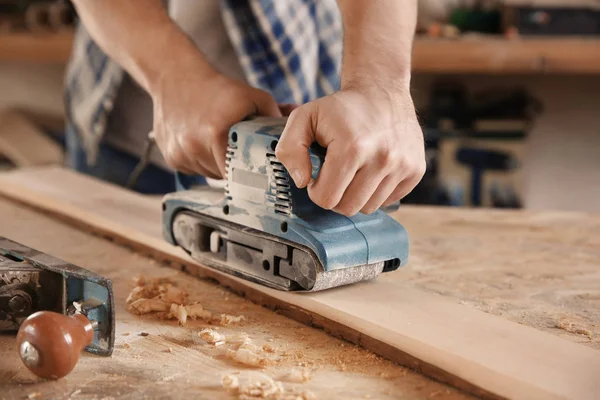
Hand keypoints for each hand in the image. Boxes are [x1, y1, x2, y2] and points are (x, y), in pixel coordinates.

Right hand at [151, 66, 281, 178]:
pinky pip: (194, 170)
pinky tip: (203, 143)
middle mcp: (195, 146)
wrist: (175, 77)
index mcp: (216, 133)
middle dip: (236, 169)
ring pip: (209, 175)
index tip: (258, 172)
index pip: (239, 172)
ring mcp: (180, 153)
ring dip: (218, 166)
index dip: (250, 174)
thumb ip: (275, 118)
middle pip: (224, 176)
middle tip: (242, 155)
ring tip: (220, 144)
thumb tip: (297, 136)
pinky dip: (202, 162)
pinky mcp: (171, 157)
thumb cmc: (216, 87)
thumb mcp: (253, 97)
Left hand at [275, 87, 425, 215]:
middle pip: (348, 208)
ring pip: (369, 208)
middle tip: (334, 175)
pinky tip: (371, 170)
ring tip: (354, 170)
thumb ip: (290, 149)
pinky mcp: (416, 170)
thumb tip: (302, 182)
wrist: (381, 91)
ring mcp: (403, 166)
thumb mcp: (304, 117)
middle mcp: (382, 159)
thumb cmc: (339, 108)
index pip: (327, 199)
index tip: (319, 174)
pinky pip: (388, 200)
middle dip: (336, 195)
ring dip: (356, 194)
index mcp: (352, 148)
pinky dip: (376, 192)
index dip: (317, 189)